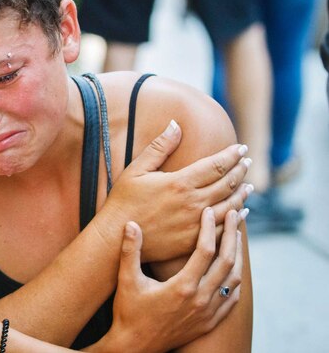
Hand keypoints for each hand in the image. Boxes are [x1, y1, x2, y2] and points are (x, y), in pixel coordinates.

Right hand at [100, 120, 250, 262]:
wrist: (115, 237)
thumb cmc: (123, 201)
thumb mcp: (136, 169)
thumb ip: (159, 147)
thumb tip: (176, 124)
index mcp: (180, 182)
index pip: (215, 165)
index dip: (231, 155)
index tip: (242, 148)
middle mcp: (192, 203)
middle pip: (227, 184)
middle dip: (240, 171)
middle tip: (247, 162)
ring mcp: (195, 223)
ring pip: (229, 207)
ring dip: (241, 194)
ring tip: (249, 185)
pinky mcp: (193, 240)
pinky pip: (222, 229)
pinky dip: (235, 218)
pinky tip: (240, 213)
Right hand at [105, 208, 243, 352]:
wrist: (135, 347)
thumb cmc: (128, 313)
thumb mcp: (126, 280)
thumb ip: (130, 251)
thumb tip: (131, 224)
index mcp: (182, 287)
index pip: (204, 250)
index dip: (209, 227)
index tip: (208, 211)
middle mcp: (200, 300)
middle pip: (226, 262)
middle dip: (232, 235)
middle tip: (234, 215)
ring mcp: (207, 313)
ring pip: (233, 280)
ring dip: (237, 256)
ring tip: (236, 237)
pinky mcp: (209, 323)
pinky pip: (231, 300)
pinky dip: (236, 281)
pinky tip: (233, 271)